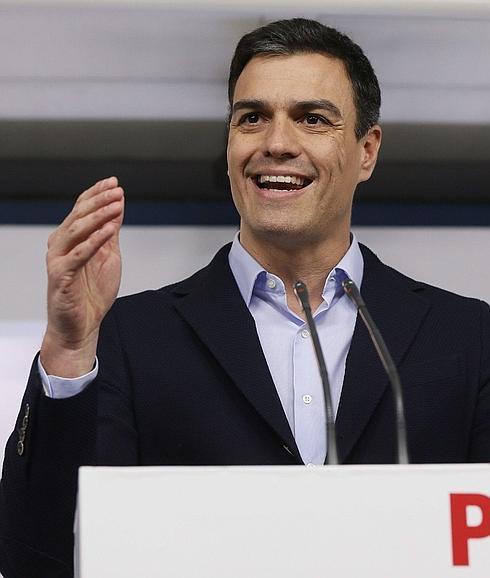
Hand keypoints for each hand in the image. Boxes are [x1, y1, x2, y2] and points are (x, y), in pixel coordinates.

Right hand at [40, 177, 123, 376]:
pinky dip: (94, 240)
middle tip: (116, 189)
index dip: (97, 194)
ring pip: (76, 230)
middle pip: (78, 215)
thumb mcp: (108, 256)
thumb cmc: (92, 293)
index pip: (81, 209)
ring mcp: (58, 259)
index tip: (114, 182)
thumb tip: (118, 206)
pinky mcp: (61, 276)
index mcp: (71, 239)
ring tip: (116, 205)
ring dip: (98, 216)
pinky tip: (110, 230)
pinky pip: (78, 254)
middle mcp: (61, 245)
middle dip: (99, 200)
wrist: (82, 326)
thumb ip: (110, 233)